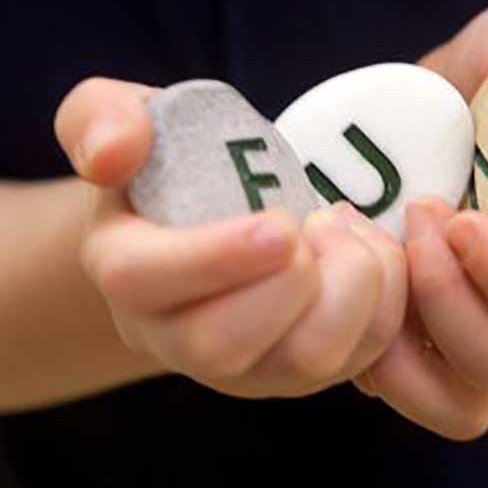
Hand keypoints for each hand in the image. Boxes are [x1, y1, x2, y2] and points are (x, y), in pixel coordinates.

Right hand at [54, 77, 406, 398]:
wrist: (214, 207)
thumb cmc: (166, 158)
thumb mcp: (117, 115)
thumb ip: (100, 119)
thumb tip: (112, 154)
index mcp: (123, 269)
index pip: (144, 284)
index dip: (215, 258)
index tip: (280, 224)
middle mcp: (175, 337)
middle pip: (225, 347)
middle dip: (290, 282)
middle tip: (313, 220)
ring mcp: (246, 367)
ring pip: (308, 361)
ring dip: (350, 286)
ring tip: (340, 227)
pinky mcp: (305, 372)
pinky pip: (364, 354)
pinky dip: (387, 296)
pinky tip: (364, 247)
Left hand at [352, 0, 487, 439]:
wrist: (482, 92)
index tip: (456, 215)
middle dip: (441, 300)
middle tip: (407, 217)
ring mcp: (467, 322)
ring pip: (447, 399)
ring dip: (393, 346)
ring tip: (360, 256)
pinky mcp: (411, 324)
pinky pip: (389, 379)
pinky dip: (354, 342)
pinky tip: (332, 264)